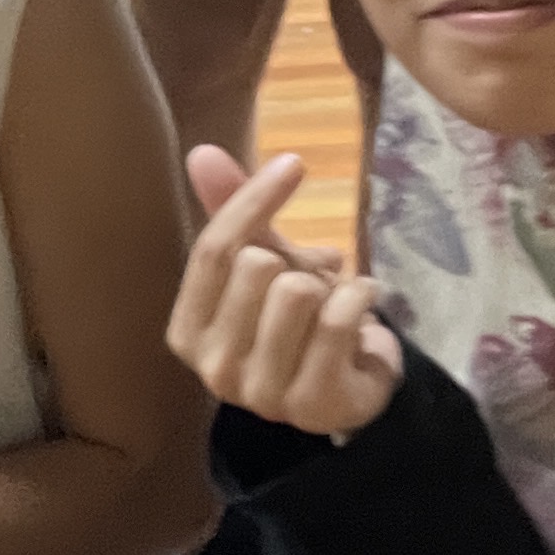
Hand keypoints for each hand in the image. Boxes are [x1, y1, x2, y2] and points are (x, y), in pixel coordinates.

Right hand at [169, 146, 399, 438]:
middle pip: (256, 267)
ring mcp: (262, 393)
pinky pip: (338, 320)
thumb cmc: (294, 322)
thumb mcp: (261, 262)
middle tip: (311, 284)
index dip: (254, 200)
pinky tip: (365, 304)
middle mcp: (214, 368)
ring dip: (329, 286)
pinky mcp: (312, 404)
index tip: (295, 163)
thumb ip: (231, 211)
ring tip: (332, 304)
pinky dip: (361, 297)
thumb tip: (202, 151)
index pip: (214, 250)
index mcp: (189, 332)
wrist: (349, 388)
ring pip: (297, 292)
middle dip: (295, 262)